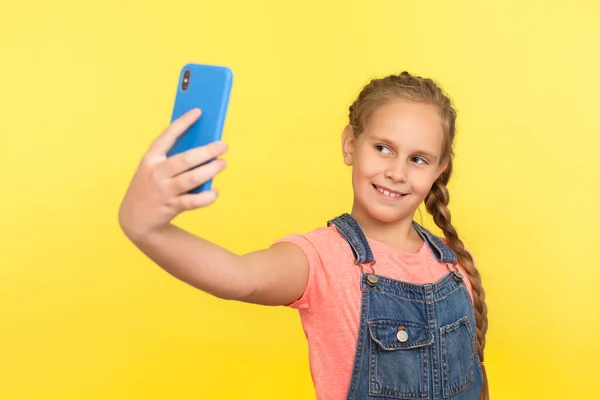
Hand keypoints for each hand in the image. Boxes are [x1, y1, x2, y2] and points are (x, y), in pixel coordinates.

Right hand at [118, 108, 227, 239]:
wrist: (135, 218)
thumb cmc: (151, 186)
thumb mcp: (154, 169)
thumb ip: (173, 158)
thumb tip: (203, 146)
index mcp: (151, 159)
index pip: (167, 136)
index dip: (183, 123)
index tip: (198, 112)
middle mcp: (156, 173)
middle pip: (185, 159)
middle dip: (206, 151)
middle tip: (223, 146)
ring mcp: (163, 191)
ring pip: (192, 179)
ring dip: (210, 170)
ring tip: (222, 164)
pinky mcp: (171, 207)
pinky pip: (193, 201)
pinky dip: (207, 196)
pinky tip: (215, 191)